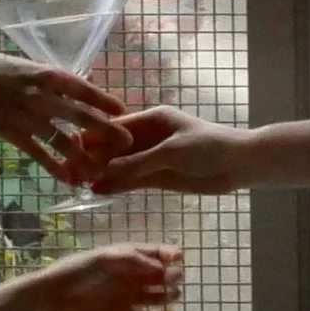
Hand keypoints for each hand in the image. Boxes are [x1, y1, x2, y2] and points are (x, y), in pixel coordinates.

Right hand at [0, 52, 123, 179]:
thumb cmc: (3, 70)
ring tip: (100, 172)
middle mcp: (41, 96)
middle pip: (80, 116)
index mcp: (49, 76)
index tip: (123, 111)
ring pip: (62, 141)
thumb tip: (88, 85)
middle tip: (127, 142)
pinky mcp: (13, 134)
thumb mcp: (33, 67)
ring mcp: (27, 117)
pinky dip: (54, 167)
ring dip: (83, 158)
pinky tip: (68, 178)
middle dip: (106, 130)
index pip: (83, 89)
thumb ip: (58, 81)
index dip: (104, 101)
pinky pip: (39, 154)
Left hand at [38, 244, 184, 310]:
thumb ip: (133, 260)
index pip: (156, 253)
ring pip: (160, 297)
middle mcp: (133, 277)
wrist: (54, 298)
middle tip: (170, 278)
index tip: (178, 256)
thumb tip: (161, 269)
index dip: (170, 254)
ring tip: (171, 295)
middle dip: (172, 275)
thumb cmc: (77, 271)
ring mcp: (130, 297)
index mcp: (128, 258)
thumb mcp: (104, 258)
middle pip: (163, 276)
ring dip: (170, 295)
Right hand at [86, 107, 249, 195]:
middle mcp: (148, 137)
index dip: (93, 139)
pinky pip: (132, 180)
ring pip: (120, 166)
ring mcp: (152, 157)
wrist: (239, 164)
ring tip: (77, 184)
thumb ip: (139, 163)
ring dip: (101, 174)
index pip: (114, 128)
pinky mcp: (159, 176)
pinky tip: (98, 191)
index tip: (72, 150)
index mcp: (152, 119)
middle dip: (92, 158)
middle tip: (70, 172)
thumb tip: (105, 171)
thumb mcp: (172, 153)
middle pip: (113, 148)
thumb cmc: (209, 148)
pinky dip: (116, 185)